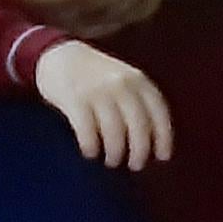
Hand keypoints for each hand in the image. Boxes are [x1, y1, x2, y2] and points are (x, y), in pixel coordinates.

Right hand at [36, 39, 174, 172]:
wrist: (59, 55)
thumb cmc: (96, 75)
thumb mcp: (124, 78)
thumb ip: (138, 100)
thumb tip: (152, 140)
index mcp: (138, 80)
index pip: (159, 112)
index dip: (163, 137)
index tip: (163, 157)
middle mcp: (121, 85)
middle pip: (138, 125)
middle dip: (139, 150)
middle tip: (136, 166)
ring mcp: (98, 91)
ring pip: (114, 130)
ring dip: (115, 152)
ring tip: (112, 161)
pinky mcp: (74, 99)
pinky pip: (87, 130)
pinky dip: (91, 145)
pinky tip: (91, 153)